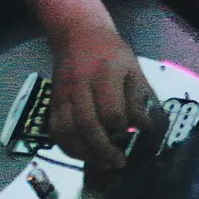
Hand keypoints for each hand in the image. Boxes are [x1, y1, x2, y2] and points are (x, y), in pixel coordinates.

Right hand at [48, 21, 155, 170]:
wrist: (78, 35)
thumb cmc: (112, 54)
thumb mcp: (133, 69)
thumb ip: (140, 98)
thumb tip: (145, 127)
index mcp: (105, 75)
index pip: (111, 110)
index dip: (121, 128)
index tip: (133, 135)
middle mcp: (80, 86)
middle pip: (87, 125)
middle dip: (103, 149)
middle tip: (118, 162)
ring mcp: (63, 95)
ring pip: (68, 131)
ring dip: (85, 153)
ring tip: (103, 163)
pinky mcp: (53, 102)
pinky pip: (56, 131)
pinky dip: (68, 148)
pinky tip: (83, 155)